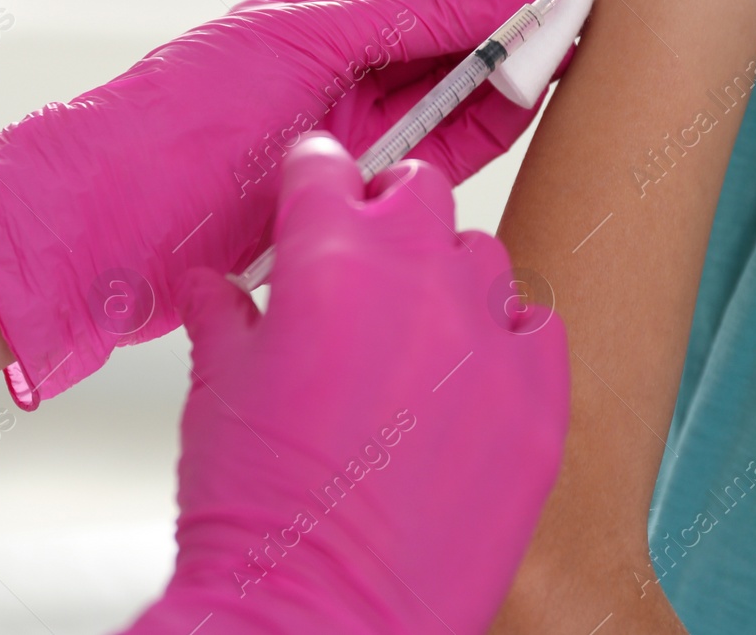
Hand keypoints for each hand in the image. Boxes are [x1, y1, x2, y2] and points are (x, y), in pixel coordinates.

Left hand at [0, 0, 556, 406]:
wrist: (109, 228)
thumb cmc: (179, 115)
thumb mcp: (303, 42)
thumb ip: (412, 15)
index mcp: (315, 15)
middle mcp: (340, 71)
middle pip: (451, 32)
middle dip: (521, 10)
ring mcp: (353, 135)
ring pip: (457, 93)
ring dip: (517, 68)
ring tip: (586, 39)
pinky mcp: (361, 196)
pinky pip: (445, 154)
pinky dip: (494, 126)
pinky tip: (538, 99)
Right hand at [124, 134, 569, 634]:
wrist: (313, 620)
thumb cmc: (255, 513)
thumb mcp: (214, 390)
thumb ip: (222, 315)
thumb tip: (215, 287)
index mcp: (328, 259)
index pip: (327, 167)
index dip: (313, 180)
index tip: (314, 194)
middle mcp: (417, 279)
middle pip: (418, 192)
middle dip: (386, 214)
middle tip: (362, 264)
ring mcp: (487, 339)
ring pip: (483, 258)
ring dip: (448, 279)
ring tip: (417, 339)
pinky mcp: (541, 401)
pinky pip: (539, 330)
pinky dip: (507, 342)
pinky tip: (471, 383)